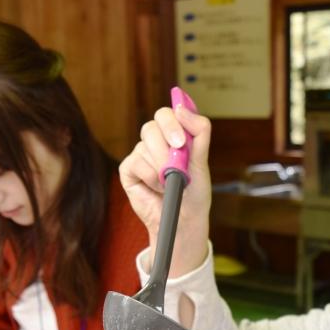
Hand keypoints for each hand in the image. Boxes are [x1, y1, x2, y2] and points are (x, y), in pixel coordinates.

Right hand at [118, 102, 212, 277]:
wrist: (183, 220)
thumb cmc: (193, 192)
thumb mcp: (201, 162)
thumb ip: (199, 133)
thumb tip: (183, 108)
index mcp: (175, 135)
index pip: (169, 114)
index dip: (174, 122)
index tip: (181, 140)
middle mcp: (156, 141)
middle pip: (153, 125)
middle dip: (166, 141)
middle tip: (176, 162)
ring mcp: (141, 154)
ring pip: (145, 144)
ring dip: (162, 166)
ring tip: (170, 182)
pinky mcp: (128, 169)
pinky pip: (136, 162)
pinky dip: (150, 176)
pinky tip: (157, 188)